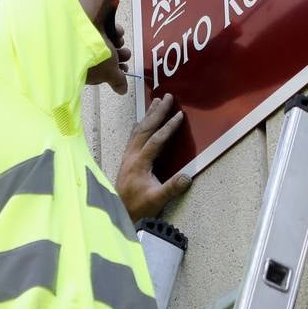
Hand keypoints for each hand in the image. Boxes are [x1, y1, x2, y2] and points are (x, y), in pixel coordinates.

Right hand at [87, 3, 133, 93]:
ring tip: (119, 43)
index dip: (112, 72)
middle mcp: (83, 52)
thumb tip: (122, 90)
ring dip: (118, 43)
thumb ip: (117, 82)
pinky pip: (107, 28)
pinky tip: (116, 32)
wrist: (87, 23)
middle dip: (118, 56)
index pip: (99, 73)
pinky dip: (115, 30)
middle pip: (105, 57)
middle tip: (124, 55)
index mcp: (83, 67)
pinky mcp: (92, 22)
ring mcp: (87, 36)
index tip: (123, 70)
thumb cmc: (93, 51)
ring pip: (108, 42)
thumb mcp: (109, 72)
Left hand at [117, 93, 191, 220]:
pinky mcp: (127, 158)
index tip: (179, 115)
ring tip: (156, 101)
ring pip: (138, 129)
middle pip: (145, 128)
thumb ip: (171, 188)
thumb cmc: (138, 206)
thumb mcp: (157, 200)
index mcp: (139, 163)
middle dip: (157, 112)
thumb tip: (188, 176)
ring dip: (148, 115)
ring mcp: (128, 155)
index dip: (168, 127)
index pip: (156, 140)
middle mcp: (132, 155)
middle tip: (167, 97)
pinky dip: (141, 124)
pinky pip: (134, 135)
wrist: (119, 211)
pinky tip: (143, 120)